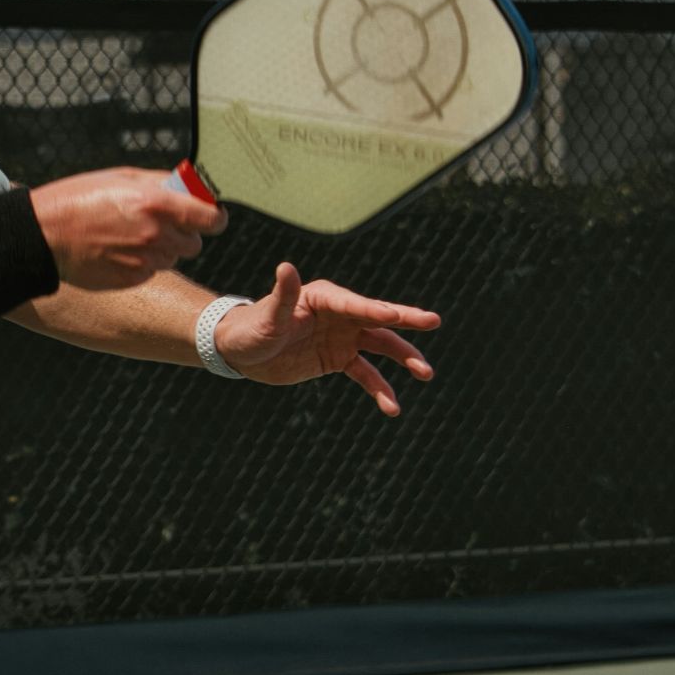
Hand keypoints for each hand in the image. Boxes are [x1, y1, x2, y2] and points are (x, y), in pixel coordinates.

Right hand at [30, 168, 228, 289]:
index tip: (209, 216)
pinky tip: (118, 250)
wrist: (45, 234)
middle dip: (184, 233)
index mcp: (156, 203)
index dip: (214, 217)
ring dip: (162, 248)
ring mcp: (145, 260)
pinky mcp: (133, 279)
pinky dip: (143, 262)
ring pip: (173, 257)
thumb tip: (188, 186)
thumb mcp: (122, 177)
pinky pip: (152, 270)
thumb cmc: (79, 199)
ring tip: (130, 235)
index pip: (211, 218)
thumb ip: (160, 182)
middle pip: (195, 243)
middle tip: (161, 224)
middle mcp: (156, 234)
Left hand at [214, 262, 439, 415]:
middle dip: (406, 321)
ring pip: (380, 346)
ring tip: (426, 373)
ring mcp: (342, 337)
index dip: (374, 309)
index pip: (354, 304)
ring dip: (403, 358)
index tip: (396, 315)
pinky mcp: (338, 359)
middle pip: (378, 318)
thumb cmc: (251, 327)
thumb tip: (286, 267)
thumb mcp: (267, 316)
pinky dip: (379, 389)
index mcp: (324, 297)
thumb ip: (282, 295)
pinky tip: (392, 407)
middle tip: (434, 321)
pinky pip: (365, 374)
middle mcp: (339, 314)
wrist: (240, 351)